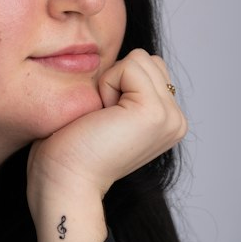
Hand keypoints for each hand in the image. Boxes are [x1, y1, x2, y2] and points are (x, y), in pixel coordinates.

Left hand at [27, 49, 186, 241]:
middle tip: (100, 119)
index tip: (102, 120)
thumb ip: (126, 90)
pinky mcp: (155, 112)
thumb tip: (127, 61)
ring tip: (101, 119)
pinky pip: (129, 65)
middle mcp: (176, 120)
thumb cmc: (70, 151)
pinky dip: (106, 84)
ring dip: (109, 82)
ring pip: (139, 59)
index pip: (147, 66)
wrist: (64, 182)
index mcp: (167, 121)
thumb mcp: (108, 113)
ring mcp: (170, 117)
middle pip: (146, 59)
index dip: (114, 82)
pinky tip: (101, 117)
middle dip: (114, 79)